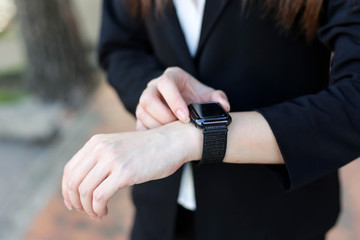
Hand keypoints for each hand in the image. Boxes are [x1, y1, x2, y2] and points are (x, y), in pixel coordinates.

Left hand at [62, 121, 200, 220]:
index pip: (70, 170)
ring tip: (97, 213)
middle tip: (84, 211)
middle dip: (75, 202)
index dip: (66, 190)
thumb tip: (83, 185)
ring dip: (87, 208)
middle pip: (73, 182)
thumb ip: (101, 159)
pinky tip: (104, 212)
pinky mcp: (124, 172)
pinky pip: (99, 197)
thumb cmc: (148, 149)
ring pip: (85, 191)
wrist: (172, 142)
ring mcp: (112, 159)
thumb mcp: (118, 148)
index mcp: (96, 142)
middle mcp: (100, 149)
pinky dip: (97, 209)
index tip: (72, 203)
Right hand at [136, 67, 229, 129]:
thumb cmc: (195, 97)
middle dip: (163, 116)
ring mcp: (144, 101)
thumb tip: (224, 107)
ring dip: (157, 126)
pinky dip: (151, 134)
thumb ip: (218, 98)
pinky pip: (139, 125)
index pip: (166, 84)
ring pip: (142, 113)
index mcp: (170, 77)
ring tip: (173, 134)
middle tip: (178, 128)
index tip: (185, 118)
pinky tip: (164, 138)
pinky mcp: (141, 115)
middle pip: (148, 99)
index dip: (174, 101)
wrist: (185, 103)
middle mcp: (153, 87)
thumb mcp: (208, 95)